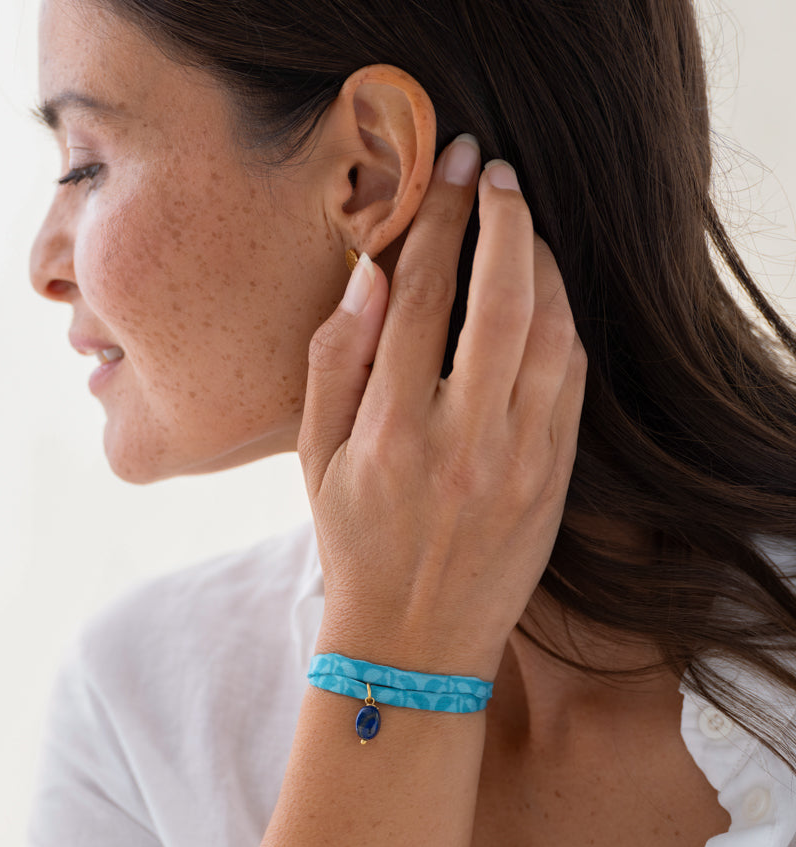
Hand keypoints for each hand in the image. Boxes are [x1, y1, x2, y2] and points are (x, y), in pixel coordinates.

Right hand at [297, 139, 586, 678]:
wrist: (414, 640)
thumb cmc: (354, 545)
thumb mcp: (311, 459)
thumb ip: (333, 363)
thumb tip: (366, 279)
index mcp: (391, 430)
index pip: (422, 296)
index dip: (437, 218)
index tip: (449, 168)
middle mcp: (462, 439)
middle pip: (502, 298)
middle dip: (504, 217)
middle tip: (496, 173)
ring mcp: (519, 460)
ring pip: (552, 331)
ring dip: (542, 263)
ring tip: (521, 228)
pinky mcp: (555, 478)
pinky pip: (573, 379)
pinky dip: (563, 321)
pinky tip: (544, 298)